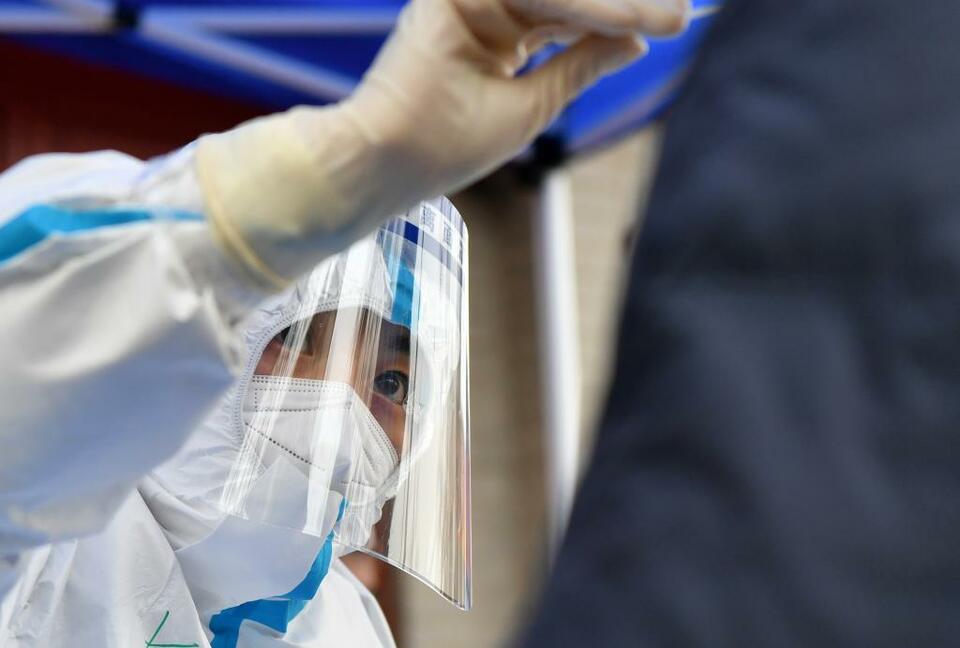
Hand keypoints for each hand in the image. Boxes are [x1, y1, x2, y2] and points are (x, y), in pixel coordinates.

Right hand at [196, 0, 689, 285]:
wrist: (387, 161)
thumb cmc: (448, 147)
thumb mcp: (532, 107)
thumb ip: (578, 66)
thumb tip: (635, 42)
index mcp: (500, 39)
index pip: (570, 16)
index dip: (617, 16)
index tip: (671, 22)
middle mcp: (488, 12)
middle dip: (623, 5)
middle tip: (681, 15)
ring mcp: (469, 0)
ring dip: (611, 5)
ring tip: (666, 18)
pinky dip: (578, 6)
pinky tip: (624, 14)